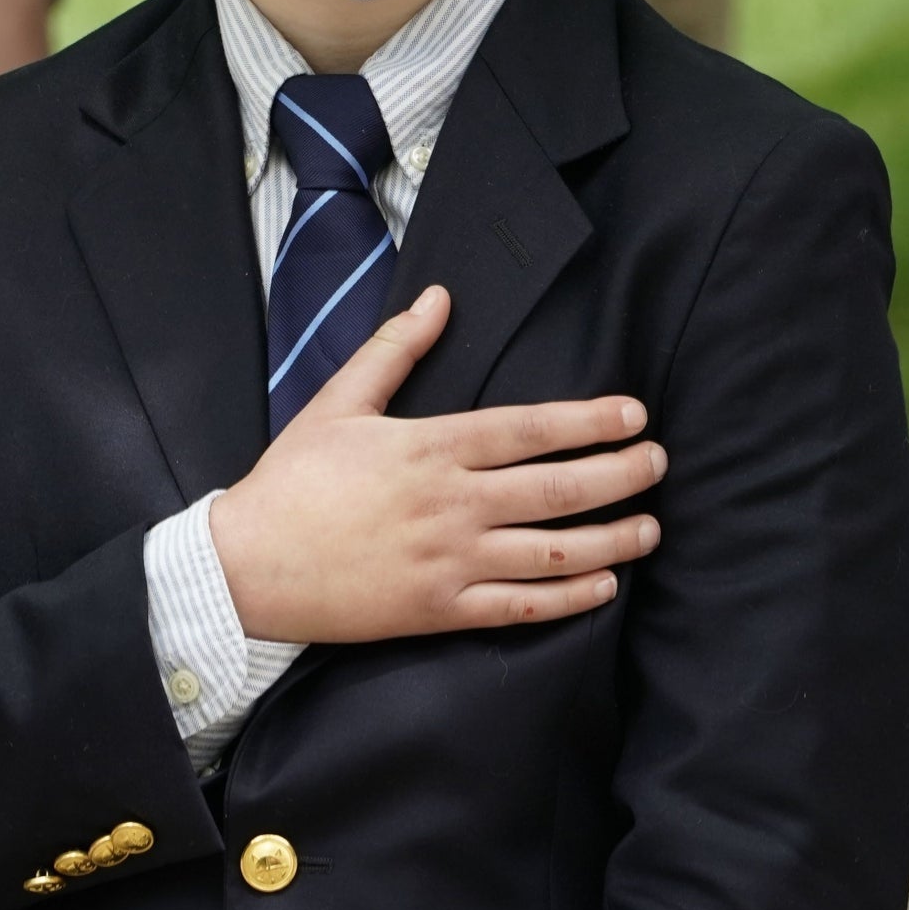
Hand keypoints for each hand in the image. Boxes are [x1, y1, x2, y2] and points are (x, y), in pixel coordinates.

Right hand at [208, 287, 664, 644]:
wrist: (249, 566)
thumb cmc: (293, 480)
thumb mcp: (339, 401)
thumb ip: (395, 348)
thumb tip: (439, 298)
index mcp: (430, 448)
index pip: (528, 430)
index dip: (588, 421)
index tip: (634, 414)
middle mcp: (450, 504)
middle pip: (555, 488)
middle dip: (619, 475)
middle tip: (660, 463)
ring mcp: (448, 562)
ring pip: (549, 551)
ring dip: (609, 539)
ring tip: (650, 527)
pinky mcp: (439, 611)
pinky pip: (518, 608)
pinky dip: (567, 600)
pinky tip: (604, 587)